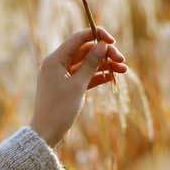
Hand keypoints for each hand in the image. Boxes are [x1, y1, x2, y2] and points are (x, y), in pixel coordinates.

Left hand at [30, 27, 127, 146]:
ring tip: (123, 70)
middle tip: (122, 61)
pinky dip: (98, 76)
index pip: (78, 38)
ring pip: (87, 64)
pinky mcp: (68, 86)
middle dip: (104, 54)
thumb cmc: (59, 109)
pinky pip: (85, 76)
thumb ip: (91, 63)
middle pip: (85, 50)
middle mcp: (58, 64)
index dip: (97, 36)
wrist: (46, 133)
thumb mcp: (78, 85)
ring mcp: (63, 75)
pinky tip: (112, 77)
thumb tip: (103, 44)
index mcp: (55, 59)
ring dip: (104, 65)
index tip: (113, 41)